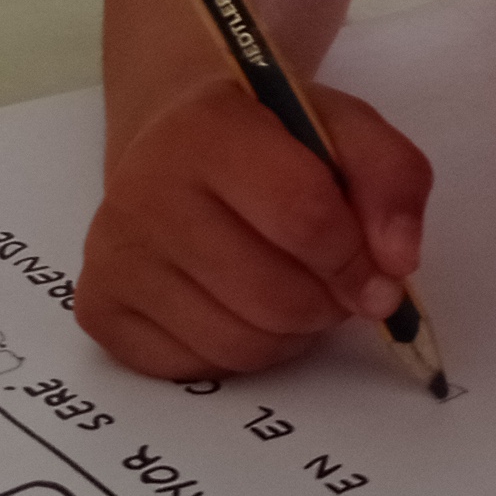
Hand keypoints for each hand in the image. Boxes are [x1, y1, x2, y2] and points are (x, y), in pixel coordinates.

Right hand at [76, 73, 429, 380]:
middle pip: (274, 296)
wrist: (178, 141)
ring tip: (291, 289)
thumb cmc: (271, 139)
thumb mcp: (344, 128)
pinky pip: (198, 367)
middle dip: (327, 302)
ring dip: (290, 333)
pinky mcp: (99, 306)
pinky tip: (239, 305)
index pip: (305, 218)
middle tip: (332, 281)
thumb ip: (392, 179)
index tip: (379, 269)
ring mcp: (113, 253)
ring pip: (239, 344)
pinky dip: (239, 352)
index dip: (359, 259)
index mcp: (207, 129)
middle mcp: (142, 189)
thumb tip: (396, 264)